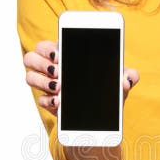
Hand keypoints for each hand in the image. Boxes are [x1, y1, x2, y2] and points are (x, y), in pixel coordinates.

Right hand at [24, 40, 139, 118]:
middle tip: (58, 70)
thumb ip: (129, 76)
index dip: (48, 48)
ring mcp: (48, 86)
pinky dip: (48, 100)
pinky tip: (59, 102)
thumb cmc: (111, 88)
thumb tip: (126, 80)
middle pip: (32, 57)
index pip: (47, 45)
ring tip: (58, 86)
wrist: (106, 113)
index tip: (59, 55)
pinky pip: (41, 99)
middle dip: (41, 63)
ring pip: (30, 76)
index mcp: (66, 55)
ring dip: (41, 80)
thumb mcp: (121, 80)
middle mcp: (53, 68)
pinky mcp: (50, 103)